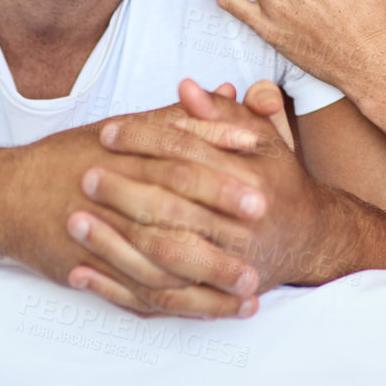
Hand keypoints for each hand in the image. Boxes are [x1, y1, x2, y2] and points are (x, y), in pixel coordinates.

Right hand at [0, 111, 271, 318]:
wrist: (4, 196)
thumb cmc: (70, 157)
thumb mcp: (122, 130)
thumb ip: (177, 117)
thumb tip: (224, 94)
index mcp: (122, 159)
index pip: (177, 164)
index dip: (221, 175)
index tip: (261, 186)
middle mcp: (111, 199)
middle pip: (172, 214)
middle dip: (220, 227)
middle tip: (265, 234)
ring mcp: (101, 240)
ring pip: (160, 264)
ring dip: (208, 279)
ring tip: (250, 288)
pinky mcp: (94, 273)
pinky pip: (141, 295)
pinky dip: (180, 306)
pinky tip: (215, 310)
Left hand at [76, 78, 348, 304]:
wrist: (310, 240)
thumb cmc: (278, 181)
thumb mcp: (261, 139)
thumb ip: (222, 114)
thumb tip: (185, 88)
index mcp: (251, 182)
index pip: (187, 155)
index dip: (144, 141)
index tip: (106, 132)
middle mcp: (241, 227)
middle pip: (170, 208)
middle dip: (123, 192)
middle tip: (85, 176)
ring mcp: (226, 267)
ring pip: (160, 257)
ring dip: (112, 242)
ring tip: (75, 222)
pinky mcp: (211, 296)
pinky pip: (157, 297)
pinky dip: (116, 288)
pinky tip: (81, 274)